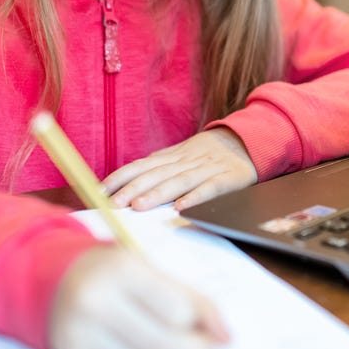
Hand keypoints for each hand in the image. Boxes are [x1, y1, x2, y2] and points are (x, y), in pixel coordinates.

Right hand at [49, 246, 228, 348]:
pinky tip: (149, 347)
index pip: (177, 309)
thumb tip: (225, 334)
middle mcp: (96, 301)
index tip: (224, 333)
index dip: (207, 324)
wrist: (50, 278)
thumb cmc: (110, 269)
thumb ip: (186, 295)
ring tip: (184, 347)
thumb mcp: (146, 267)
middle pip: (163, 344)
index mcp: (120, 268)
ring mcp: (81, 333)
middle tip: (210, 348)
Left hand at [103, 128, 256, 209]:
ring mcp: (207, 169)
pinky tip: (182, 207)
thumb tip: (126, 183)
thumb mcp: (182, 155)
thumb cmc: (209, 154)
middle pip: (156, 174)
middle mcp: (186, 161)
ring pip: (179, 181)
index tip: (99, 191)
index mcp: (173, 156)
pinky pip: (210, 188)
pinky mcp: (228, 179)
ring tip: (139, 206)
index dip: (120, 177)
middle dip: (132, 188)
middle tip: (113, 203)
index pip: (141, 166)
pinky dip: (196, 197)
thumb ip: (159, 168)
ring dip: (158, 194)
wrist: (249, 140)